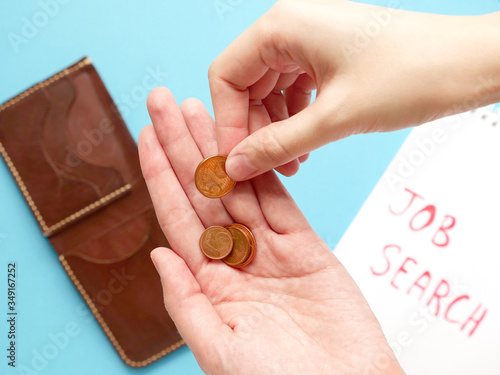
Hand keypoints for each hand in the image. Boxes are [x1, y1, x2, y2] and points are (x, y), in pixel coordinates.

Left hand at [138, 87, 403, 374]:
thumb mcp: (219, 350)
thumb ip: (186, 302)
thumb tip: (158, 256)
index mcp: (210, 284)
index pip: (177, 217)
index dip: (159, 175)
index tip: (146, 136)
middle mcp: (237, 260)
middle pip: (203, 191)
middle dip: (183, 146)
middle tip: (164, 103)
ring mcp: (272, 250)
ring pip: (240, 186)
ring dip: (219, 147)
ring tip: (199, 108)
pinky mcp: (307, 247)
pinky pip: (280, 201)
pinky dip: (263, 170)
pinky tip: (244, 142)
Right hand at [209, 0, 499, 180]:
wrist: (470, 64)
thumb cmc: (411, 76)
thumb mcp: (334, 118)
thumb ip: (278, 144)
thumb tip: (236, 166)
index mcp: (284, 26)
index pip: (227, 75)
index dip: (227, 122)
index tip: (235, 160)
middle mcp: (292, 26)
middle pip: (247, 84)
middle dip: (253, 129)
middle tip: (263, 169)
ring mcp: (312, 39)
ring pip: (271, 89)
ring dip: (274, 129)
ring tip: (289, 164)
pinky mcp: (330, 54)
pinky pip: (296, 89)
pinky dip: (294, 118)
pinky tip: (304, 146)